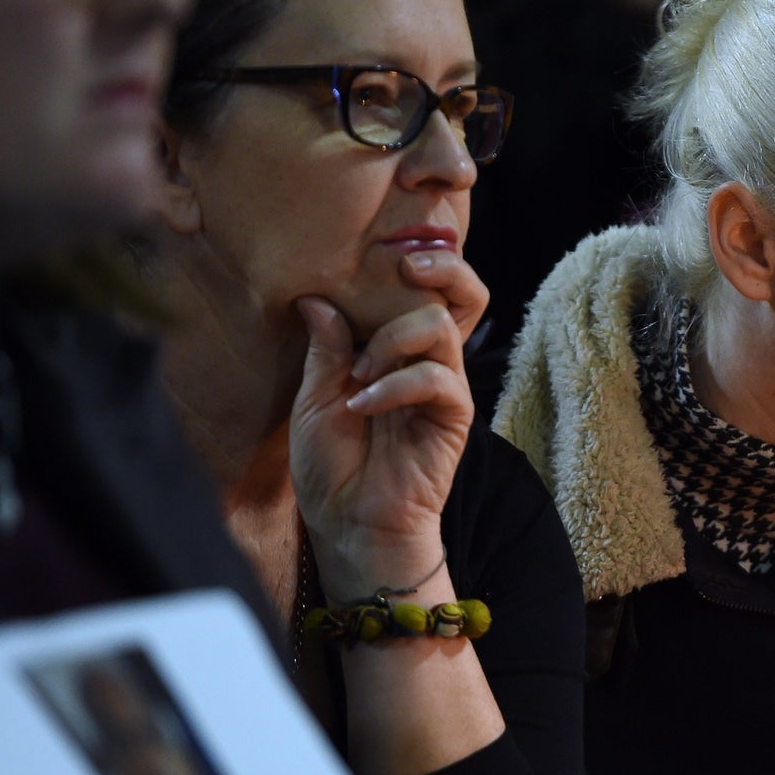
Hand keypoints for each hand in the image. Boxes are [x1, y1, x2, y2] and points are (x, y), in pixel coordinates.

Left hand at [290, 284, 470, 598]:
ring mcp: (443, 387)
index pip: (424, 290)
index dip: (420, 260)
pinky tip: (362, 406)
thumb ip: (325, 349)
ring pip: (441, 326)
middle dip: (436, 270)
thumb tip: (316, 296)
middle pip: (459, 293)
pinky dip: (396, 385)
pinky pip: (437, 379)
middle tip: (401, 269)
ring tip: (360, 373)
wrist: (349, 523)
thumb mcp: (314, 397)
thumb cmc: (331, 465)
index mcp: (394, 349)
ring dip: (393, 339)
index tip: (384, 251)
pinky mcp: (454, 417)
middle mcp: (426, 360)